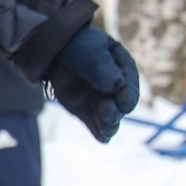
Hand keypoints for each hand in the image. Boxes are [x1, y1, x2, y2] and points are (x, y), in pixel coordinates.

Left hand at [51, 27, 139, 144]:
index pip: (130, 86)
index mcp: (123, 69)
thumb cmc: (77, 47)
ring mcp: (102, 102)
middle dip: (116, 112)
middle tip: (109, 116)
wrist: (54, 54)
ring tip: (105, 129)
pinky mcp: (87, 113)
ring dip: (109, 125)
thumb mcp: (91, 52)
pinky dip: (99, 133)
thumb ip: (103, 67)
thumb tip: (117, 85)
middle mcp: (116, 89)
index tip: (122, 102)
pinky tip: (101, 138)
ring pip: (111, 119)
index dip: (128, 95)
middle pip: (121, 106)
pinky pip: (97, 127)